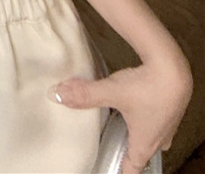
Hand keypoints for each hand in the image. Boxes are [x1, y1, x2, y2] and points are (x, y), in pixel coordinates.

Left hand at [54, 58, 192, 173]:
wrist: (174, 67)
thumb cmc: (146, 86)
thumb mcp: (112, 91)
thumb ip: (85, 95)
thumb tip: (57, 94)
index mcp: (145, 143)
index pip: (133, 168)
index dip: (121, 170)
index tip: (109, 167)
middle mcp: (159, 138)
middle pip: (141, 154)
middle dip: (126, 152)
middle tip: (110, 147)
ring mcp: (167, 124)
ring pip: (151, 137)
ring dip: (136, 135)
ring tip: (120, 128)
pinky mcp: (170, 108)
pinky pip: (156, 121)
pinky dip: (144, 119)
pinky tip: (133, 106)